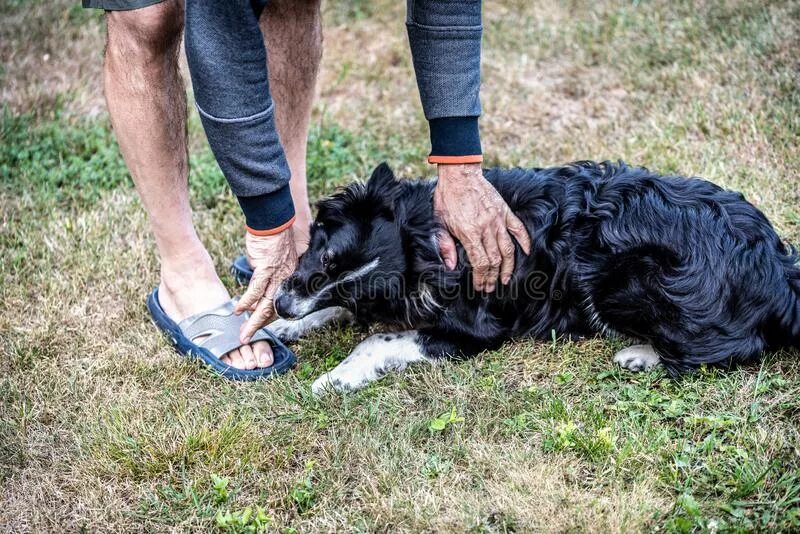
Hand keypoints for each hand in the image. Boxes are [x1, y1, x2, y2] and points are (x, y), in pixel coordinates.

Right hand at [235, 227, 297, 342]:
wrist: (274, 220)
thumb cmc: (273, 236)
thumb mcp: (275, 257)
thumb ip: (269, 270)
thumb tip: (259, 278)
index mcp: (288, 277)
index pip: (279, 302)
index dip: (268, 316)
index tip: (258, 325)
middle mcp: (285, 279)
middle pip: (273, 308)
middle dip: (259, 325)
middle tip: (247, 338)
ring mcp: (276, 275)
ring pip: (265, 304)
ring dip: (253, 320)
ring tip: (243, 332)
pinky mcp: (266, 269)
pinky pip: (256, 290)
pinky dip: (247, 302)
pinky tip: (239, 310)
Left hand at [434, 163, 530, 291]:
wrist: (459, 175)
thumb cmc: (447, 198)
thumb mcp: (439, 222)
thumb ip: (445, 245)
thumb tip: (450, 266)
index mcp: (469, 232)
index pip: (480, 263)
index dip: (481, 277)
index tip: (480, 286)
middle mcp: (486, 228)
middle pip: (494, 260)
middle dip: (492, 277)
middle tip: (490, 287)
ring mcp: (498, 220)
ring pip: (508, 249)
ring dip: (508, 267)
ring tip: (506, 278)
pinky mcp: (504, 211)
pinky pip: (518, 229)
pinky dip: (524, 241)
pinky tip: (527, 252)